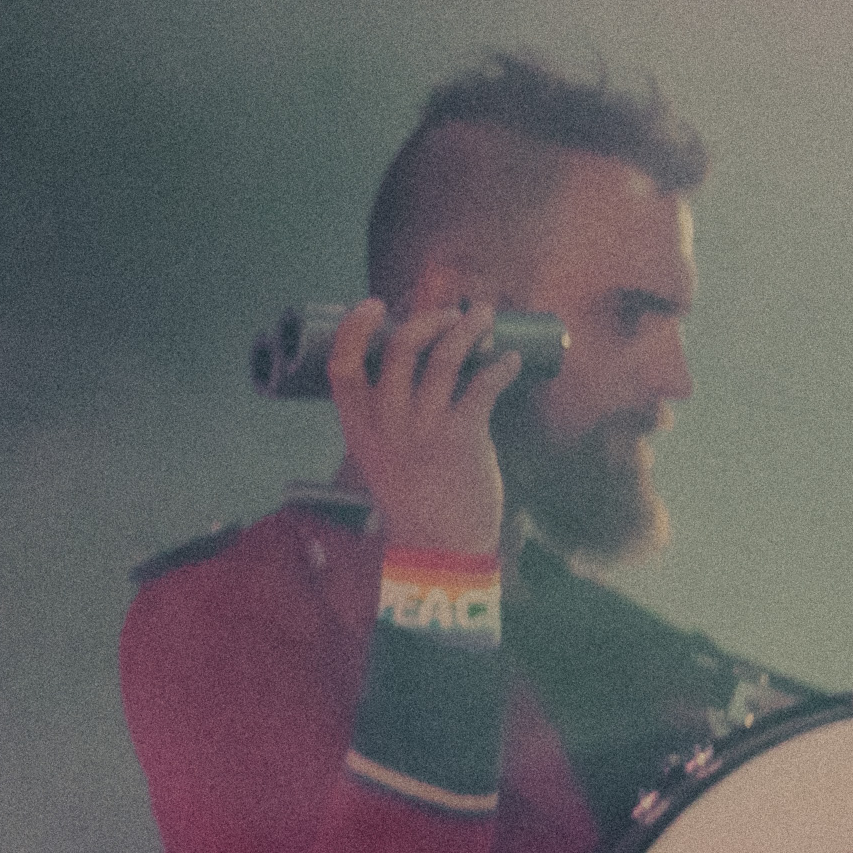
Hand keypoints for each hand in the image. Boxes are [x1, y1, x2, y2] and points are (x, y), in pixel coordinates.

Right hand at [325, 294, 515, 560]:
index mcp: (359, 426)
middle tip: (450, 314)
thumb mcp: (379, 458)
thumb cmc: (412, 502)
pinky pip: (482, 384)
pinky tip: (509, 360)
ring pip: (444, 356)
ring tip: (482, 317)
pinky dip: (500, 365)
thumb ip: (385, 421)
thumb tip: (415, 376)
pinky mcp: (462, 436)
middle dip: (429, 318)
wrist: (439, 547)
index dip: (355, 327)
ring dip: (468, 328)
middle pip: (400, 346)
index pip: (342, 364)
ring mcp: (424, 427)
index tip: (374, 305)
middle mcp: (388, 421)